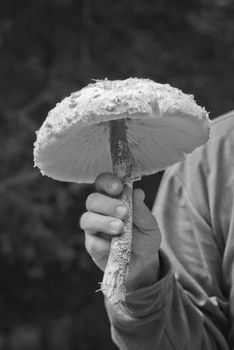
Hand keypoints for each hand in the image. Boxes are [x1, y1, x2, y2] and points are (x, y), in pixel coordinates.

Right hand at [80, 173, 161, 291]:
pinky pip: (92, 243)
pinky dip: (104, 244)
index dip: (108, 181)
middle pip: (92, 200)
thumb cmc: (145, 237)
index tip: (119, 186)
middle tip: (124, 211)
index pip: (103, 183)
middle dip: (107, 204)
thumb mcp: (149, 224)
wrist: (144, 262)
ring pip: (86, 219)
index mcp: (113, 198)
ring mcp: (94, 229)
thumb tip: (138, 192)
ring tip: (119, 229)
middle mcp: (100, 211)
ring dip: (103, 222)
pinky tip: (114, 246)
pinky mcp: (92, 247)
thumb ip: (141, 210)